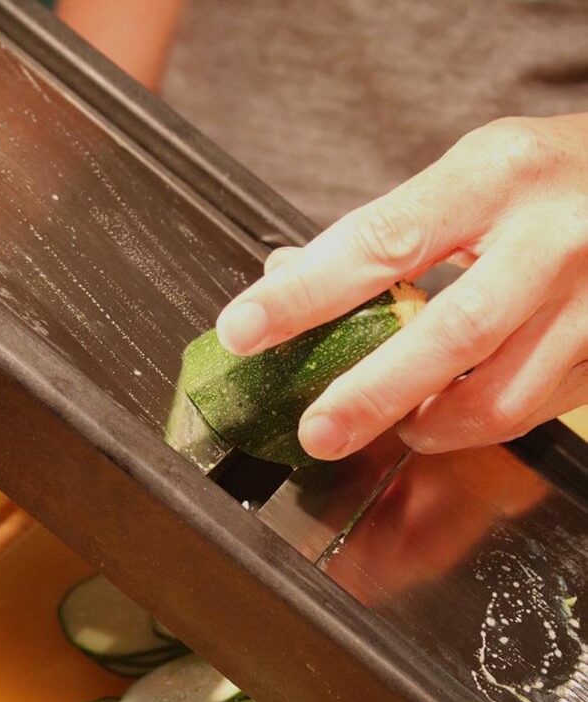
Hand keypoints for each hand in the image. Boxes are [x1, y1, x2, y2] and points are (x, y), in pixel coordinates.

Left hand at [216, 115, 587, 458]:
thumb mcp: (470, 174)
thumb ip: (390, 231)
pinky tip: (455, 410)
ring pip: (501, 396)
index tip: (246, 330)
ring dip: (433, 424)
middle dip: (370, 394)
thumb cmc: (547, 179)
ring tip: (400, 422)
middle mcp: (552, 238)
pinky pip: (535, 411)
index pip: (381, 242)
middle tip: (318, 431)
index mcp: (496, 177)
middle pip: (449, 336)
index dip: (304, 295)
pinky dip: (481, 423)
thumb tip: (290, 281)